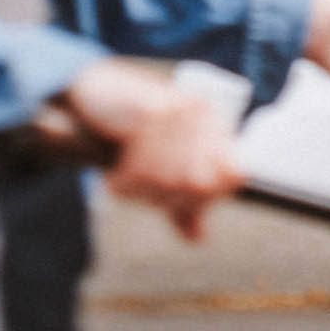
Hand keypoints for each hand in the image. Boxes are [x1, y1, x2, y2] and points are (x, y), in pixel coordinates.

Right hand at [64, 58, 245, 240]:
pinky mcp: (152, 112)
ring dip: (143, 191)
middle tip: (145, 190)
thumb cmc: (133, 134)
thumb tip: (201, 238)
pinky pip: (144, 170)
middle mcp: (202, 115)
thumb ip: (182, 202)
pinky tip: (115, 175)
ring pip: (170, 181)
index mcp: (213, 123)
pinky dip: (125, 182)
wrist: (96, 93)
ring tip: (127, 179)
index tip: (176, 200)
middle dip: (168, 198)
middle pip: (199, 186)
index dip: (206, 199)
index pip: (233, 176)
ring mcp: (180, 112)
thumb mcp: (162, 167)